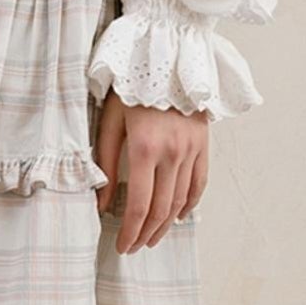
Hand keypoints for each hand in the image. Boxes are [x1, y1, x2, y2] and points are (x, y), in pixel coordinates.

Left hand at [94, 95, 208, 251]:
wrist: (166, 57)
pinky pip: (199, 183)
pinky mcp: (203, 144)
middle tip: (134, 247)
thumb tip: (102, 205)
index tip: (123, 245)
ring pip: (181, 200)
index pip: (140, 205)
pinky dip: (189, 204)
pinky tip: (177, 216)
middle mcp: (172, 152)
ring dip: (166, 225)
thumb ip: (105, 164)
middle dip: (146, 233)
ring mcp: (192, 149)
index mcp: (145, 148)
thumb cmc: (130, 87)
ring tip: (152, 238)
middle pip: (161, 209)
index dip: (131, 231)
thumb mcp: (110, 121)